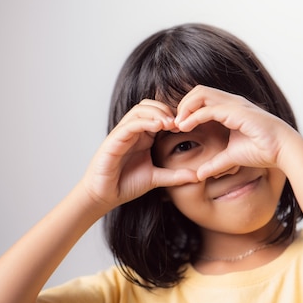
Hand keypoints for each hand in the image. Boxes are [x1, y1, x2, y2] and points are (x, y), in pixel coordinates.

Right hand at [82, 99, 197, 209]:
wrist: (104, 196)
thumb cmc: (126, 185)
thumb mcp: (156, 178)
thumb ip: (175, 175)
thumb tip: (198, 176)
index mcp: (143, 136)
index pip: (158, 114)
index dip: (174, 115)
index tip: (188, 125)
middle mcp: (132, 131)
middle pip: (149, 106)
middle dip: (166, 109)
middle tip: (181, 121)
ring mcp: (122, 134)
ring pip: (139, 111)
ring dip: (156, 113)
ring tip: (171, 123)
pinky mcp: (113, 141)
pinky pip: (129, 125)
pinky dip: (143, 122)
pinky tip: (157, 126)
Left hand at [174, 85, 298, 179]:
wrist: (282, 150)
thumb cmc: (263, 151)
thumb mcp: (232, 158)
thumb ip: (216, 163)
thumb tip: (200, 174)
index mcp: (230, 109)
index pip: (203, 99)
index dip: (187, 109)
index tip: (177, 126)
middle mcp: (231, 102)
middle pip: (198, 91)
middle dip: (182, 104)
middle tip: (173, 122)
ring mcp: (233, 104)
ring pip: (200, 94)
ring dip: (185, 107)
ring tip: (177, 123)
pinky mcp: (235, 111)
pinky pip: (208, 109)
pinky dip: (194, 116)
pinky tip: (185, 126)